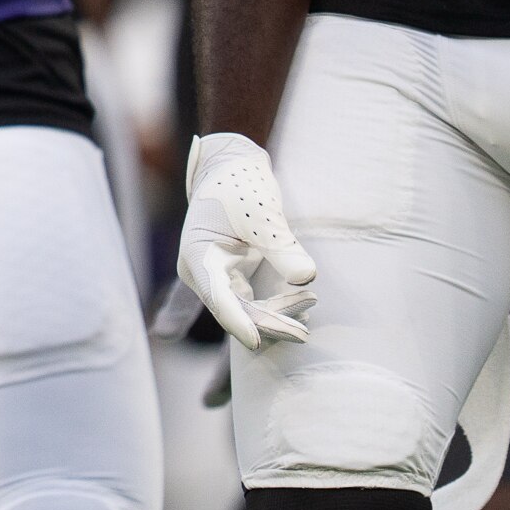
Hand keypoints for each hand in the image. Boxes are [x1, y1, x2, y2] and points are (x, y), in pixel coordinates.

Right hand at [177, 134, 317, 350]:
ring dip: (278, 312)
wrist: (232, 166)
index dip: (238, 321)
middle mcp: (202, 272)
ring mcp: (217, 276)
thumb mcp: (263, 214)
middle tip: (304, 333)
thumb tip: (307, 277)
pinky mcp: (233, 276)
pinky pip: (254, 301)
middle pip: (235, 310)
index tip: (258, 342)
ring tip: (311, 302)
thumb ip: (283, 247)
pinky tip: (302, 306)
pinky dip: (277, 305)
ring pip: (247, 309)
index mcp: (198, 255)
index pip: (218, 296)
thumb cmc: (240, 184)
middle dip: (269, 322)